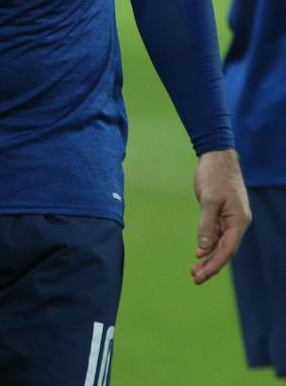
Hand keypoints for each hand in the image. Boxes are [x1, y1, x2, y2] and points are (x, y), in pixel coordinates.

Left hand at [190, 149, 250, 284]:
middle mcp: (237, 222)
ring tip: (195, 270)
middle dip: (211, 265)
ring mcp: (230, 217)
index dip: (215, 264)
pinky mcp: (222, 212)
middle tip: (196, 279)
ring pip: (220, 243)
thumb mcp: (209, 199)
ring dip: (209, 256)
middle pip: (225, 250)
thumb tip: (203, 248)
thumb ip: (207, 224)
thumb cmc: (215, 175)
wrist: (217, 155)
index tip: (202, 275)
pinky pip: (217, 233)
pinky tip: (200, 253)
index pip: (227, 249)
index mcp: (239, 220)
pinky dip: (208, 243)